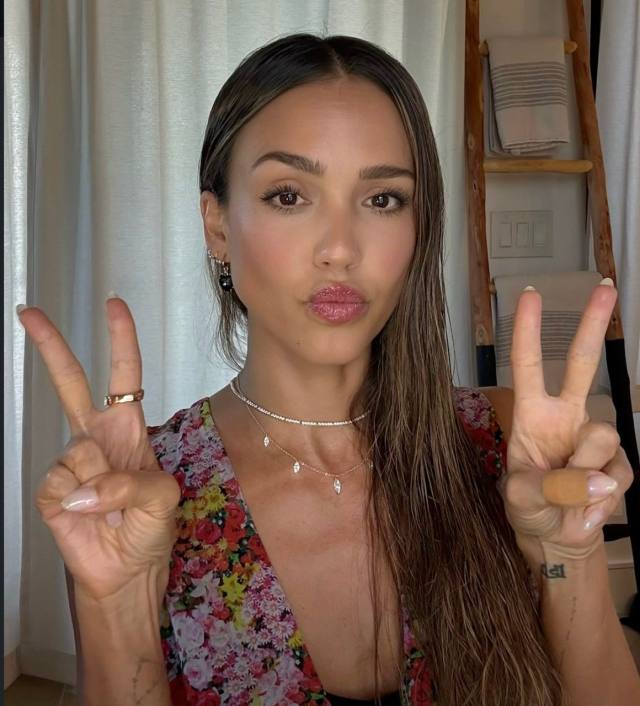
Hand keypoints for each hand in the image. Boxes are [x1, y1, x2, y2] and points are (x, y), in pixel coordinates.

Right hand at [17, 296, 179, 599]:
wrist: (126, 571)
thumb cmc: (149, 529)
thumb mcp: (163, 499)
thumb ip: (130, 484)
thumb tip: (84, 486)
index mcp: (128, 429)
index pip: (125, 375)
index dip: (121, 339)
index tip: (114, 306)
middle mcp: (97, 437)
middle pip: (71, 382)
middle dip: (51, 346)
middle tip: (29, 313)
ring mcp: (73, 461)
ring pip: (79, 452)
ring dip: (101, 485)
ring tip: (110, 507)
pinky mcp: (52, 489)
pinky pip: (61, 483)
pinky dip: (78, 502)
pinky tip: (85, 514)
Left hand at [498, 280, 633, 558]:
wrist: (556, 539)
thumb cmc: (529, 509)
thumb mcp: (521, 501)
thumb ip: (551, 488)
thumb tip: (599, 477)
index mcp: (532, 414)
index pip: (528, 366)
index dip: (527, 332)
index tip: (529, 295)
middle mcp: (566, 416)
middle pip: (582, 364)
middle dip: (592, 325)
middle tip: (603, 288)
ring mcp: (594, 439)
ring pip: (602, 435)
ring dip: (584, 471)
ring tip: (568, 498)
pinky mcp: (618, 465)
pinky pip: (618, 474)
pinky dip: (600, 498)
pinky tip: (587, 509)